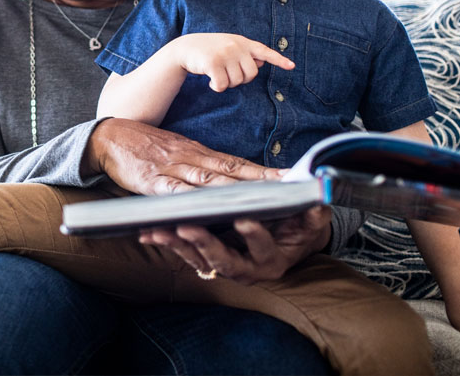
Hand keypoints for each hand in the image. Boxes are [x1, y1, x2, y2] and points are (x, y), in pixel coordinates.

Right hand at [83, 118, 281, 194]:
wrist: (111, 136)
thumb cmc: (146, 146)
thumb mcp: (177, 149)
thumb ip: (200, 163)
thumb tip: (228, 176)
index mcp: (198, 152)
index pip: (237, 163)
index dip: (264, 172)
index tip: (290, 179)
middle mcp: (191, 158)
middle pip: (232, 172)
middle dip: (262, 182)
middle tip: (290, 190)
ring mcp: (172, 169)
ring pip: (210, 180)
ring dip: (238, 190)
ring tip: (263, 200)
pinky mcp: (152, 181)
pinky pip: (175, 192)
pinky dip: (194, 199)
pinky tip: (209, 207)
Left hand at [139, 206, 331, 281]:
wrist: (287, 243)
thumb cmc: (298, 229)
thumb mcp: (310, 223)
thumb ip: (313, 214)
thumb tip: (320, 198)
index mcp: (272, 259)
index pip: (263, 249)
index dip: (255, 237)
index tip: (244, 220)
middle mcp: (246, 268)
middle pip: (224, 260)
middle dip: (204, 244)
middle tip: (187, 228)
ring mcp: (224, 266)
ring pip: (198, 259)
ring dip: (177, 245)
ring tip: (157, 230)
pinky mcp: (206, 258)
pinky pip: (185, 253)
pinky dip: (168, 243)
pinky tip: (147, 232)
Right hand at [172, 33, 294, 91]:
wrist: (186, 47)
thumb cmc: (210, 49)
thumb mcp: (229, 46)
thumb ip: (245, 54)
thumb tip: (262, 62)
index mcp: (242, 42)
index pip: (265, 51)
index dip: (278, 60)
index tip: (291, 66)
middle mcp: (236, 46)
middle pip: (251, 74)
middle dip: (241, 80)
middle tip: (228, 74)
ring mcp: (225, 54)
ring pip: (237, 81)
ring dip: (227, 84)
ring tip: (217, 74)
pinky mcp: (213, 63)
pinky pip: (223, 85)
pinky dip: (217, 87)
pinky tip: (211, 82)